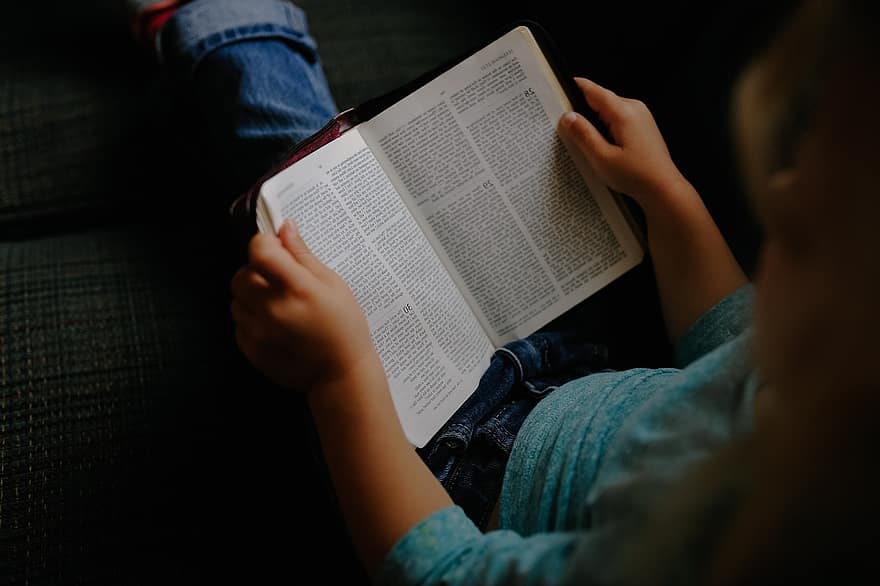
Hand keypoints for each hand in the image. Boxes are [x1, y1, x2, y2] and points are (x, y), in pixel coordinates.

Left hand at [230, 220, 379, 392]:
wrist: (340, 374)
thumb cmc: (343, 327)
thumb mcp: (332, 283)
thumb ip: (303, 255)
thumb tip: (285, 228)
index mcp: (297, 288)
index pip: (260, 250)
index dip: (265, 244)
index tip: (276, 249)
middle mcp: (273, 308)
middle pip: (241, 274)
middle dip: (256, 271)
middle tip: (278, 280)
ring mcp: (259, 331)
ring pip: (236, 299)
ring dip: (251, 296)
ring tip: (276, 304)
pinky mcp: (251, 349)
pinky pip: (238, 323)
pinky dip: (251, 319)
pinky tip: (274, 324)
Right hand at [559, 77, 692, 210]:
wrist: (663, 188)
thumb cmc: (635, 175)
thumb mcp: (602, 158)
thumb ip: (583, 134)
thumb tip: (567, 116)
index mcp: (623, 112)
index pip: (593, 90)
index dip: (574, 88)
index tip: (558, 92)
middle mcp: (634, 107)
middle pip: (600, 100)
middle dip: (583, 110)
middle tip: (566, 127)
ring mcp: (641, 115)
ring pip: (609, 110)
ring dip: (595, 121)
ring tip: (584, 141)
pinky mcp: (642, 125)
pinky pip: (618, 118)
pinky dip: (606, 128)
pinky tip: (601, 145)